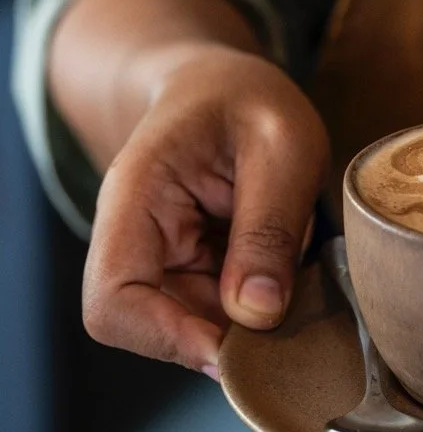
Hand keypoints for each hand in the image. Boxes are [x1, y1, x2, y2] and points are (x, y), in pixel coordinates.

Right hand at [82, 45, 328, 373]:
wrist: (228, 89)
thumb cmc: (250, 103)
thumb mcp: (283, 146)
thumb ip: (270, 227)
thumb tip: (257, 315)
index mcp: (135, 201)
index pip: (113, 303)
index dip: (169, 339)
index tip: (240, 342)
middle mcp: (138, 243)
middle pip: (160, 329)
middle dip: (230, 333)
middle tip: (297, 302)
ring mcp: (166, 264)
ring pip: (200, 331)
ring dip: (253, 323)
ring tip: (299, 269)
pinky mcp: (196, 276)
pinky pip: (225, 318)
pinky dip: (263, 311)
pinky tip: (292, 274)